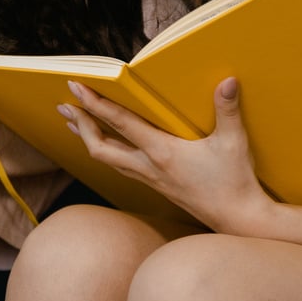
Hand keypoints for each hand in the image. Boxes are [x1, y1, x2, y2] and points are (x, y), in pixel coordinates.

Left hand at [58, 76, 273, 233]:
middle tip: (64, 105)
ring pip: (108, 159)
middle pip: (101, 148)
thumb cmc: (235, 181)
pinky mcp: (155, 186)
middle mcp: (149, 167)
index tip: (77, 88)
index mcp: (163, 152)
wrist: (237, 219)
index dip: (96, 105)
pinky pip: (120, 166)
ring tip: (73, 122)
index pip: (121, 124)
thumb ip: (228, 110)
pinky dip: (106, 151)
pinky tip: (105, 145)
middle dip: (81, 125)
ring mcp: (150, 179)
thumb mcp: (233, 143)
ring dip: (89, 138)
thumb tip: (227, 81)